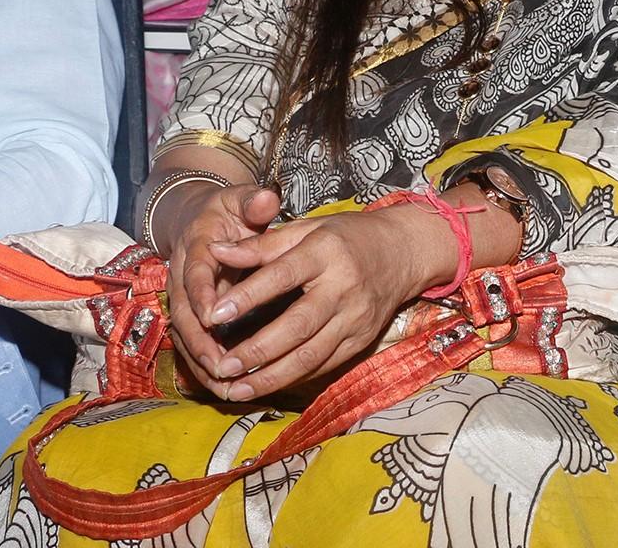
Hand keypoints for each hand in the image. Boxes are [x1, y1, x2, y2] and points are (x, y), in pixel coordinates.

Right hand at [166, 185, 278, 386]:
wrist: (200, 220)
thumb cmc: (230, 212)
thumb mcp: (241, 200)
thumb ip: (254, 202)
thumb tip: (268, 199)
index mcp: (195, 246)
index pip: (194, 272)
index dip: (201, 294)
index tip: (213, 316)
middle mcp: (181, 275)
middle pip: (182, 314)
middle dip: (199, 342)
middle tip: (222, 366)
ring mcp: (182, 299)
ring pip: (183, 336)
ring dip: (202, 363)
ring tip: (227, 386)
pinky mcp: (188, 317)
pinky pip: (192, 345)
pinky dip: (205, 368)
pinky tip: (227, 387)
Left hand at [190, 204, 447, 401]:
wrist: (403, 252)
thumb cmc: (346, 236)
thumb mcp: (306, 228)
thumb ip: (260, 244)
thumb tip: (215, 252)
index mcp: (325, 252)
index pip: (282, 276)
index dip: (247, 296)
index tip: (214, 314)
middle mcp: (343, 288)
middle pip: (297, 325)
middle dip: (257, 350)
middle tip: (221, 366)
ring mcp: (356, 318)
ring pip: (311, 356)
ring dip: (272, 377)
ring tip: (237, 389)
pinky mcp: (362, 341)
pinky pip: (325, 365)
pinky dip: (293, 378)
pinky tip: (267, 385)